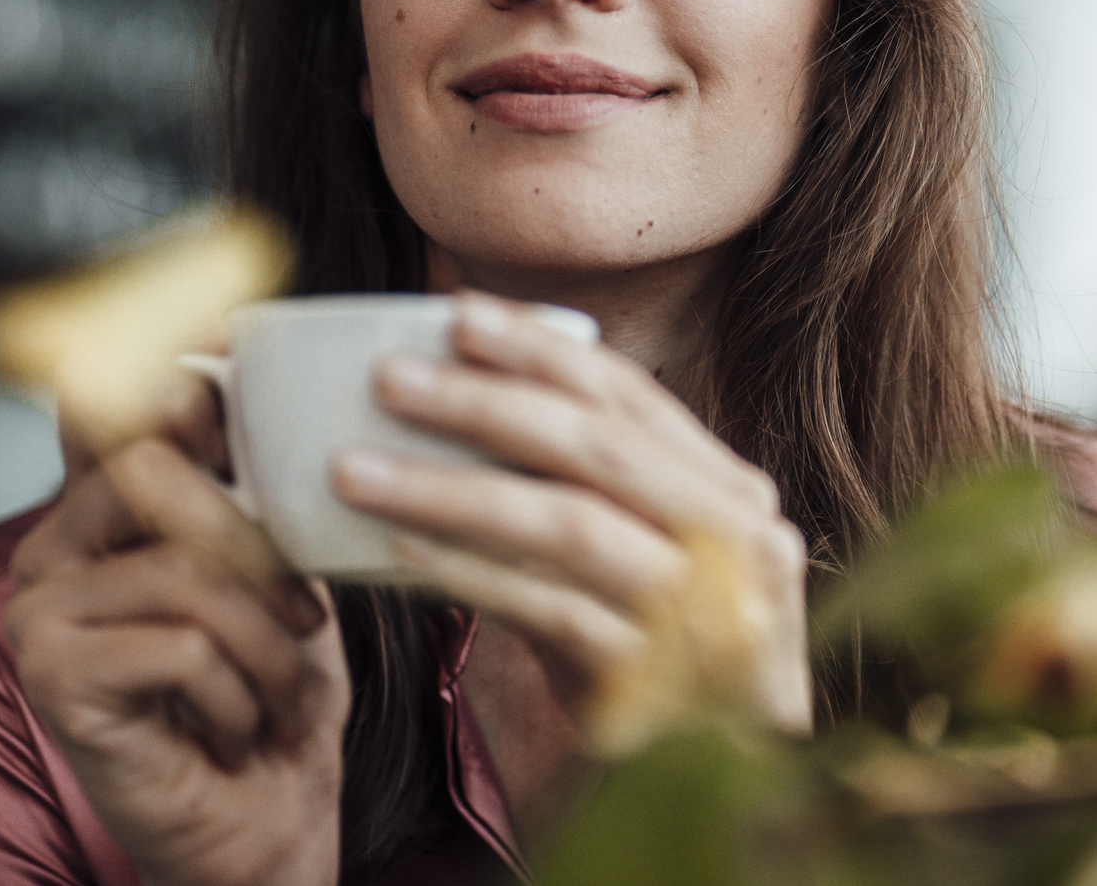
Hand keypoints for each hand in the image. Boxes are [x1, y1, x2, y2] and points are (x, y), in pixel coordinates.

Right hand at [6, 378, 348, 885]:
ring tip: (278, 691)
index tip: (225, 373)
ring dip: (265, 644)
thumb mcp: (282, 569)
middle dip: (257, 546)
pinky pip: (181, 646)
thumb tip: (228, 371)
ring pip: (184, 573)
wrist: (268, 819)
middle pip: (152, 470)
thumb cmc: (275, 693)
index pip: (124, 411)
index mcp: (104, 512)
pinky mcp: (52, 678)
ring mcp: (41, 613)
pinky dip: (238, 693)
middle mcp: (53, 550)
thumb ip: (248, 485)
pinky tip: (235, 728)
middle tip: (304, 617)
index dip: (178, 388)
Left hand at [328, 293, 812, 745]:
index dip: (541, 349)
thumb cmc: (660, 657)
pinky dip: (468, 575)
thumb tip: (464, 393)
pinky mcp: (662, 681)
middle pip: (598, 448)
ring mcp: (707, 612)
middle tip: (391, 377)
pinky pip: (548, 610)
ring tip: (357, 469)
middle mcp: (739, 540)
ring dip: (452, 488)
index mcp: (732, 491)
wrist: (725, 783)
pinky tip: (396, 555)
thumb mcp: (639, 557)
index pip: (632, 398)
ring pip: (567, 523)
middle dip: (486, 402)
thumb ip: (583, 488)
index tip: (456, 313)